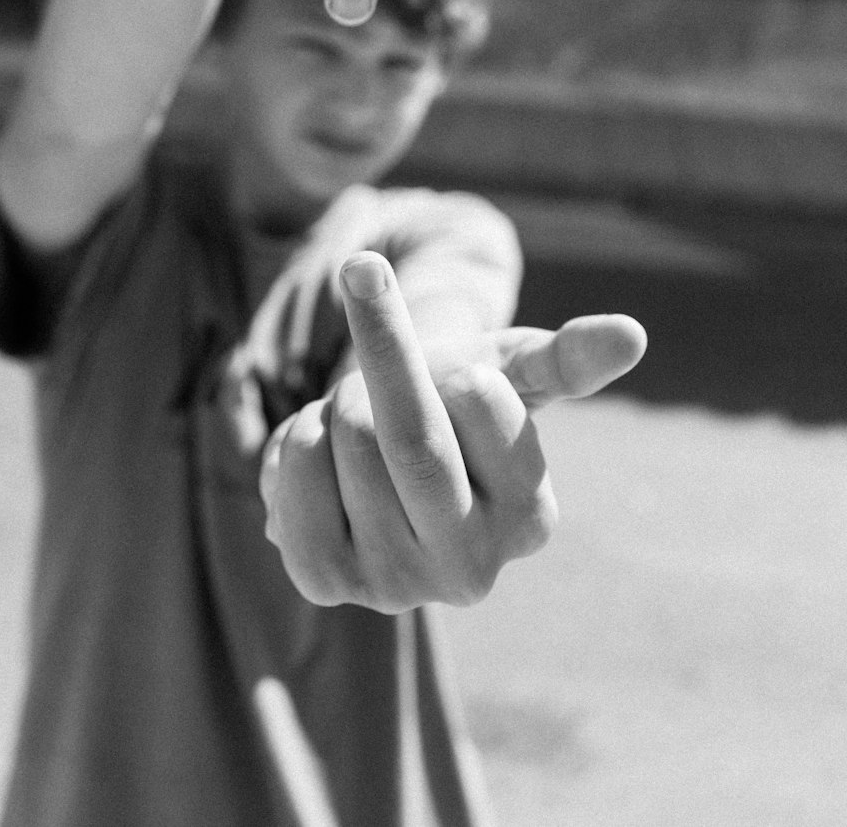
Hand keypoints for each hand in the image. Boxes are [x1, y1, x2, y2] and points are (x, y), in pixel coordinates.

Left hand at [258, 251, 644, 613]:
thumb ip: (564, 359)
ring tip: (368, 421)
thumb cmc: (456, 396)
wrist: (380, 448)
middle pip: (407, 434)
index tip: (456, 365)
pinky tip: (329, 456)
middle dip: (384, 358)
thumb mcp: (513, 370)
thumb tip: (630, 335)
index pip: (481, 401)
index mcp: (532, 519)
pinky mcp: (323, 583)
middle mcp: (472, 571)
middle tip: (392, 339)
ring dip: (342, 399)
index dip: (452, 360)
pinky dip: (299, 434)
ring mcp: (393, 586)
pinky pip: (291, 470)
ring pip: (343, 438)